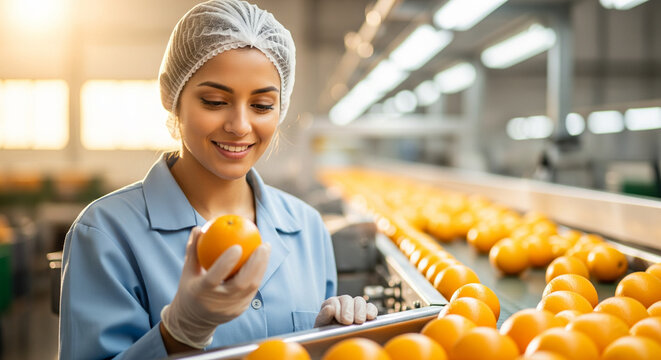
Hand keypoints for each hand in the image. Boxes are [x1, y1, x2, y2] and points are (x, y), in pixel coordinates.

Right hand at [161, 227, 270, 348]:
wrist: (193, 321)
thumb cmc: (190, 288)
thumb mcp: (188, 271)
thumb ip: (194, 249)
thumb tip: (200, 227)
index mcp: (200, 292)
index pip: (215, 277)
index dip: (226, 263)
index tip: (237, 246)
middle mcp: (217, 303)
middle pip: (241, 284)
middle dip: (256, 264)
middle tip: (262, 245)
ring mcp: (230, 309)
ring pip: (251, 287)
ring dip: (262, 267)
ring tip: (266, 248)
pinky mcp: (239, 311)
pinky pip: (252, 290)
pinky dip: (258, 273)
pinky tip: (262, 258)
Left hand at [314, 295, 377, 326]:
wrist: (336, 339)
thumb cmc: (328, 332)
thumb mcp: (322, 326)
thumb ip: (323, 317)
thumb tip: (329, 308)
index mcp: (331, 304)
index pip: (333, 302)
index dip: (336, 309)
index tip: (339, 320)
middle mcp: (343, 302)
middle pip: (347, 299)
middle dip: (347, 311)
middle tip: (348, 322)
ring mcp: (355, 305)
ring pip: (359, 301)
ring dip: (359, 311)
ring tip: (359, 321)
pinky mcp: (366, 311)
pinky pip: (371, 307)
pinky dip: (371, 311)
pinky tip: (370, 318)